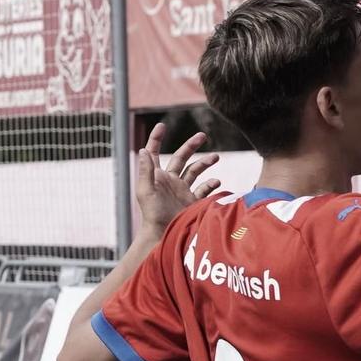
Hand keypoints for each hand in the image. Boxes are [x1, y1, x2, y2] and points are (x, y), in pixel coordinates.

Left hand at [132, 126, 219, 242]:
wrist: (165, 235)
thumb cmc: (152, 214)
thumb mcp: (146, 191)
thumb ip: (146, 171)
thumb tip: (143, 149)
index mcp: (157, 176)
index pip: (155, 152)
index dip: (157, 138)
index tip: (162, 126)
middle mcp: (171, 180)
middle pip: (181, 157)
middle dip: (191, 145)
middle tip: (203, 135)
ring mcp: (183, 190)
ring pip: (195, 170)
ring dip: (205, 163)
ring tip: (216, 157)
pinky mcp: (193, 200)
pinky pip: (204, 188)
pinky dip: (211, 184)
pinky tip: (216, 182)